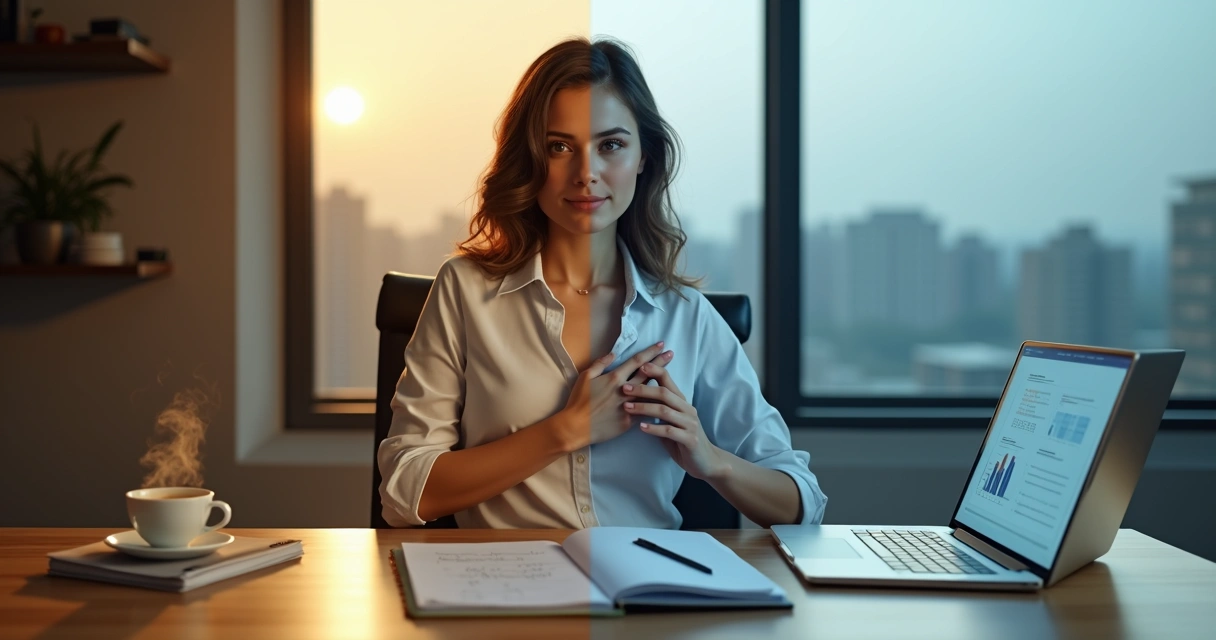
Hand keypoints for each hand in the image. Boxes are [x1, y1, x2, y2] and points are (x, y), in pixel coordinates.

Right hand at [558, 342, 672, 450]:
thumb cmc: (578, 401)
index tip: (661, 344)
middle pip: (648, 373)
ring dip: (662, 384)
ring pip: (650, 393)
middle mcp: (625, 390)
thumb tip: (613, 354)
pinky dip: (654, 407)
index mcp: (615, 378)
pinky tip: (664, 403)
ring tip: (672, 377)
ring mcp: (629, 406)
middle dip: (661, 363)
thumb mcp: (585, 377)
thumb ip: (600, 364)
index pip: (637, 361)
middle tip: (672, 354)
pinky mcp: (629, 421)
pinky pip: (645, 412)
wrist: (576, 427)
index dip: (651, 352)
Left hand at [622, 359, 729, 480]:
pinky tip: (641, 428)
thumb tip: (637, 397)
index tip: (639, 366)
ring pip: (665, 411)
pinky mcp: (690, 439)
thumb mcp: (671, 421)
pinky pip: (670, 431)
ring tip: (627, 407)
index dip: (655, 370)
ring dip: (644, 408)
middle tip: (625, 388)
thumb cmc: (684, 440)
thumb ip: (659, 409)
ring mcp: (690, 424)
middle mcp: (687, 409)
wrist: (707, 461)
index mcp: (682, 402)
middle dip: (643, 389)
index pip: (668, 380)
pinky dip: (654, 428)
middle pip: (664, 393)